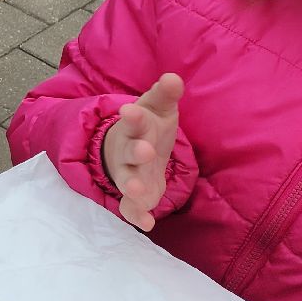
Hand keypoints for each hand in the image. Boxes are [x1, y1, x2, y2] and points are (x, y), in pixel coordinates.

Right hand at [101, 73, 183, 231]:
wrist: (129, 148)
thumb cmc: (149, 125)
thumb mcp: (158, 107)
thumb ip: (166, 94)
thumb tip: (174, 77)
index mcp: (136, 126)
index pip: (135, 119)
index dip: (134, 116)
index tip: (131, 110)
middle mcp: (128, 150)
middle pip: (129, 151)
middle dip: (136, 151)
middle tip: (145, 150)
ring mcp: (128, 172)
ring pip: (127, 179)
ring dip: (131, 184)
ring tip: (139, 191)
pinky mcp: (134, 194)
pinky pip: (130, 206)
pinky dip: (136, 215)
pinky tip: (147, 224)